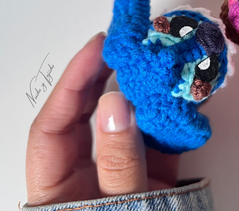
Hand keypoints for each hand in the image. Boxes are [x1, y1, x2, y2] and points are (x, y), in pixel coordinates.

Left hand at [26, 33, 178, 205]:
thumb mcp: (117, 209)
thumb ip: (119, 162)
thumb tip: (117, 102)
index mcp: (58, 187)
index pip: (53, 125)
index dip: (72, 81)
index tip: (96, 48)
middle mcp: (87, 175)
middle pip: (88, 117)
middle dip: (103, 77)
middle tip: (122, 44)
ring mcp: (122, 175)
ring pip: (127, 125)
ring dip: (142, 95)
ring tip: (154, 62)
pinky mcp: (154, 180)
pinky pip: (161, 144)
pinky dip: (174, 121)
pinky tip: (185, 98)